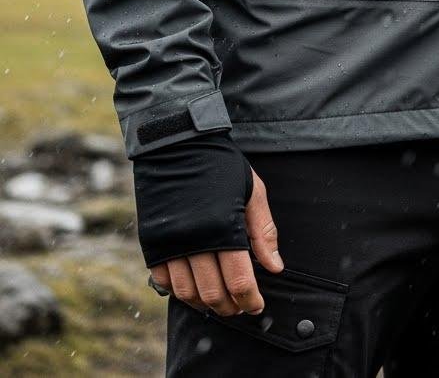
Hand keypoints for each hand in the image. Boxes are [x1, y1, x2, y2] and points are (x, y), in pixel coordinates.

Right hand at [149, 164, 283, 315]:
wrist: (176, 142)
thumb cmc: (219, 164)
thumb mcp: (252, 190)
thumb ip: (264, 231)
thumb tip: (275, 267)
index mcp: (223, 227)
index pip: (239, 281)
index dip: (250, 300)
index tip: (256, 306)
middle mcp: (195, 239)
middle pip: (213, 294)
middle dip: (229, 306)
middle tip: (239, 305)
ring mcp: (170, 242)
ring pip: (187, 293)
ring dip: (204, 303)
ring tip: (217, 299)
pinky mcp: (151, 241)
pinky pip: (163, 280)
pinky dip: (179, 290)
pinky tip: (193, 285)